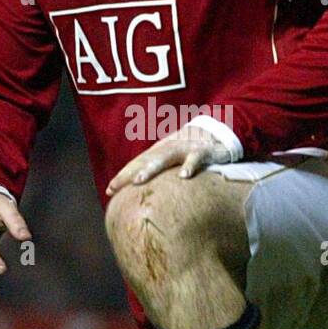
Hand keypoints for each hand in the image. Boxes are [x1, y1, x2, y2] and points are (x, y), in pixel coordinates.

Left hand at [106, 123, 235, 195]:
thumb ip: (160, 173)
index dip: (123, 175)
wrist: (218, 134)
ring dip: (151, 168)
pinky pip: (195, 158)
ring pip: (165, 158)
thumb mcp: (174, 161)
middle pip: (145, 161)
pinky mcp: (202, 151)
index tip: (109, 190)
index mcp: (159, 152)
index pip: (137, 164)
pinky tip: (183, 176)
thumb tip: (143, 194)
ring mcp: (184, 148)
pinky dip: (189, 165)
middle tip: (115, 186)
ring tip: (138, 180)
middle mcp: (168, 149)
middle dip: (128, 173)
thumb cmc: (191, 152)